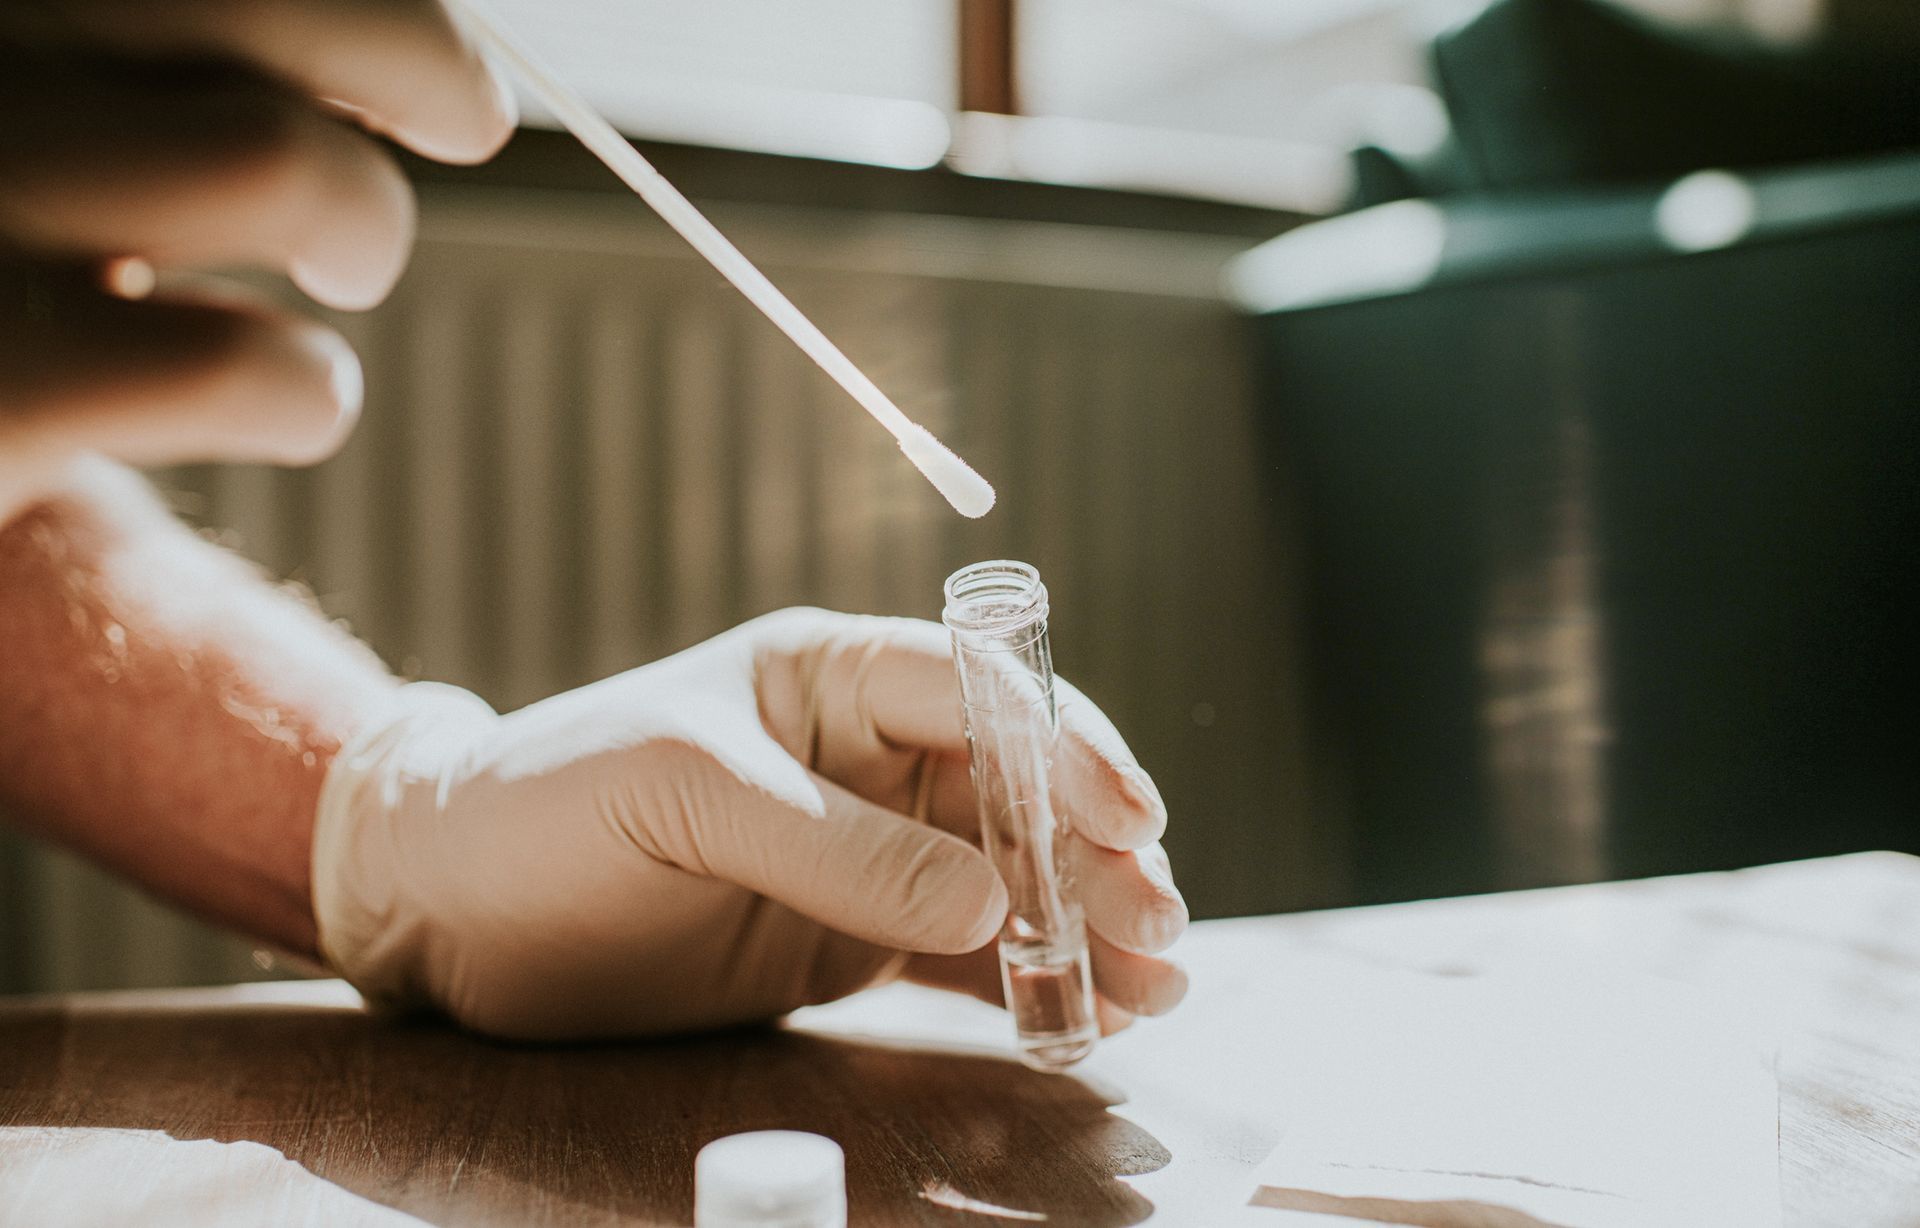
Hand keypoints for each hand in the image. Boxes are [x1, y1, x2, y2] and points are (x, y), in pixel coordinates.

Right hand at [0, 0, 516, 523]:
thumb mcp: (34, 105)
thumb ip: (136, 56)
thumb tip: (402, 50)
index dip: (371, 9)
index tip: (436, 65)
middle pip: (266, 0)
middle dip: (417, 57)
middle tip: (458, 123)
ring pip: (278, 163)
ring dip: (365, 223)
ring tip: (346, 273)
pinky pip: (246, 367)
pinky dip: (309, 387)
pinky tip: (289, 394)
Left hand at [312, 609, 1188, 1040]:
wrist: (447, 911)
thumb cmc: (548, 808)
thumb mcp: (686, 799)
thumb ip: (834, 846)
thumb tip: (988, 898)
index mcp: (829, 679)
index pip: (980, 693)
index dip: (1067, 748)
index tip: (1130, 818)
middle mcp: (864, 756)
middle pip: (1020, 791)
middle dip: (1098, 852)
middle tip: (1158, 926)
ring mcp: (863, 850)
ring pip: (1009, 876)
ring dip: (1086, 923)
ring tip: (1156, 984)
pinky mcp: (846, 936)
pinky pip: (962, 953)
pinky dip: (1027, 982)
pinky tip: (1086, 1014)